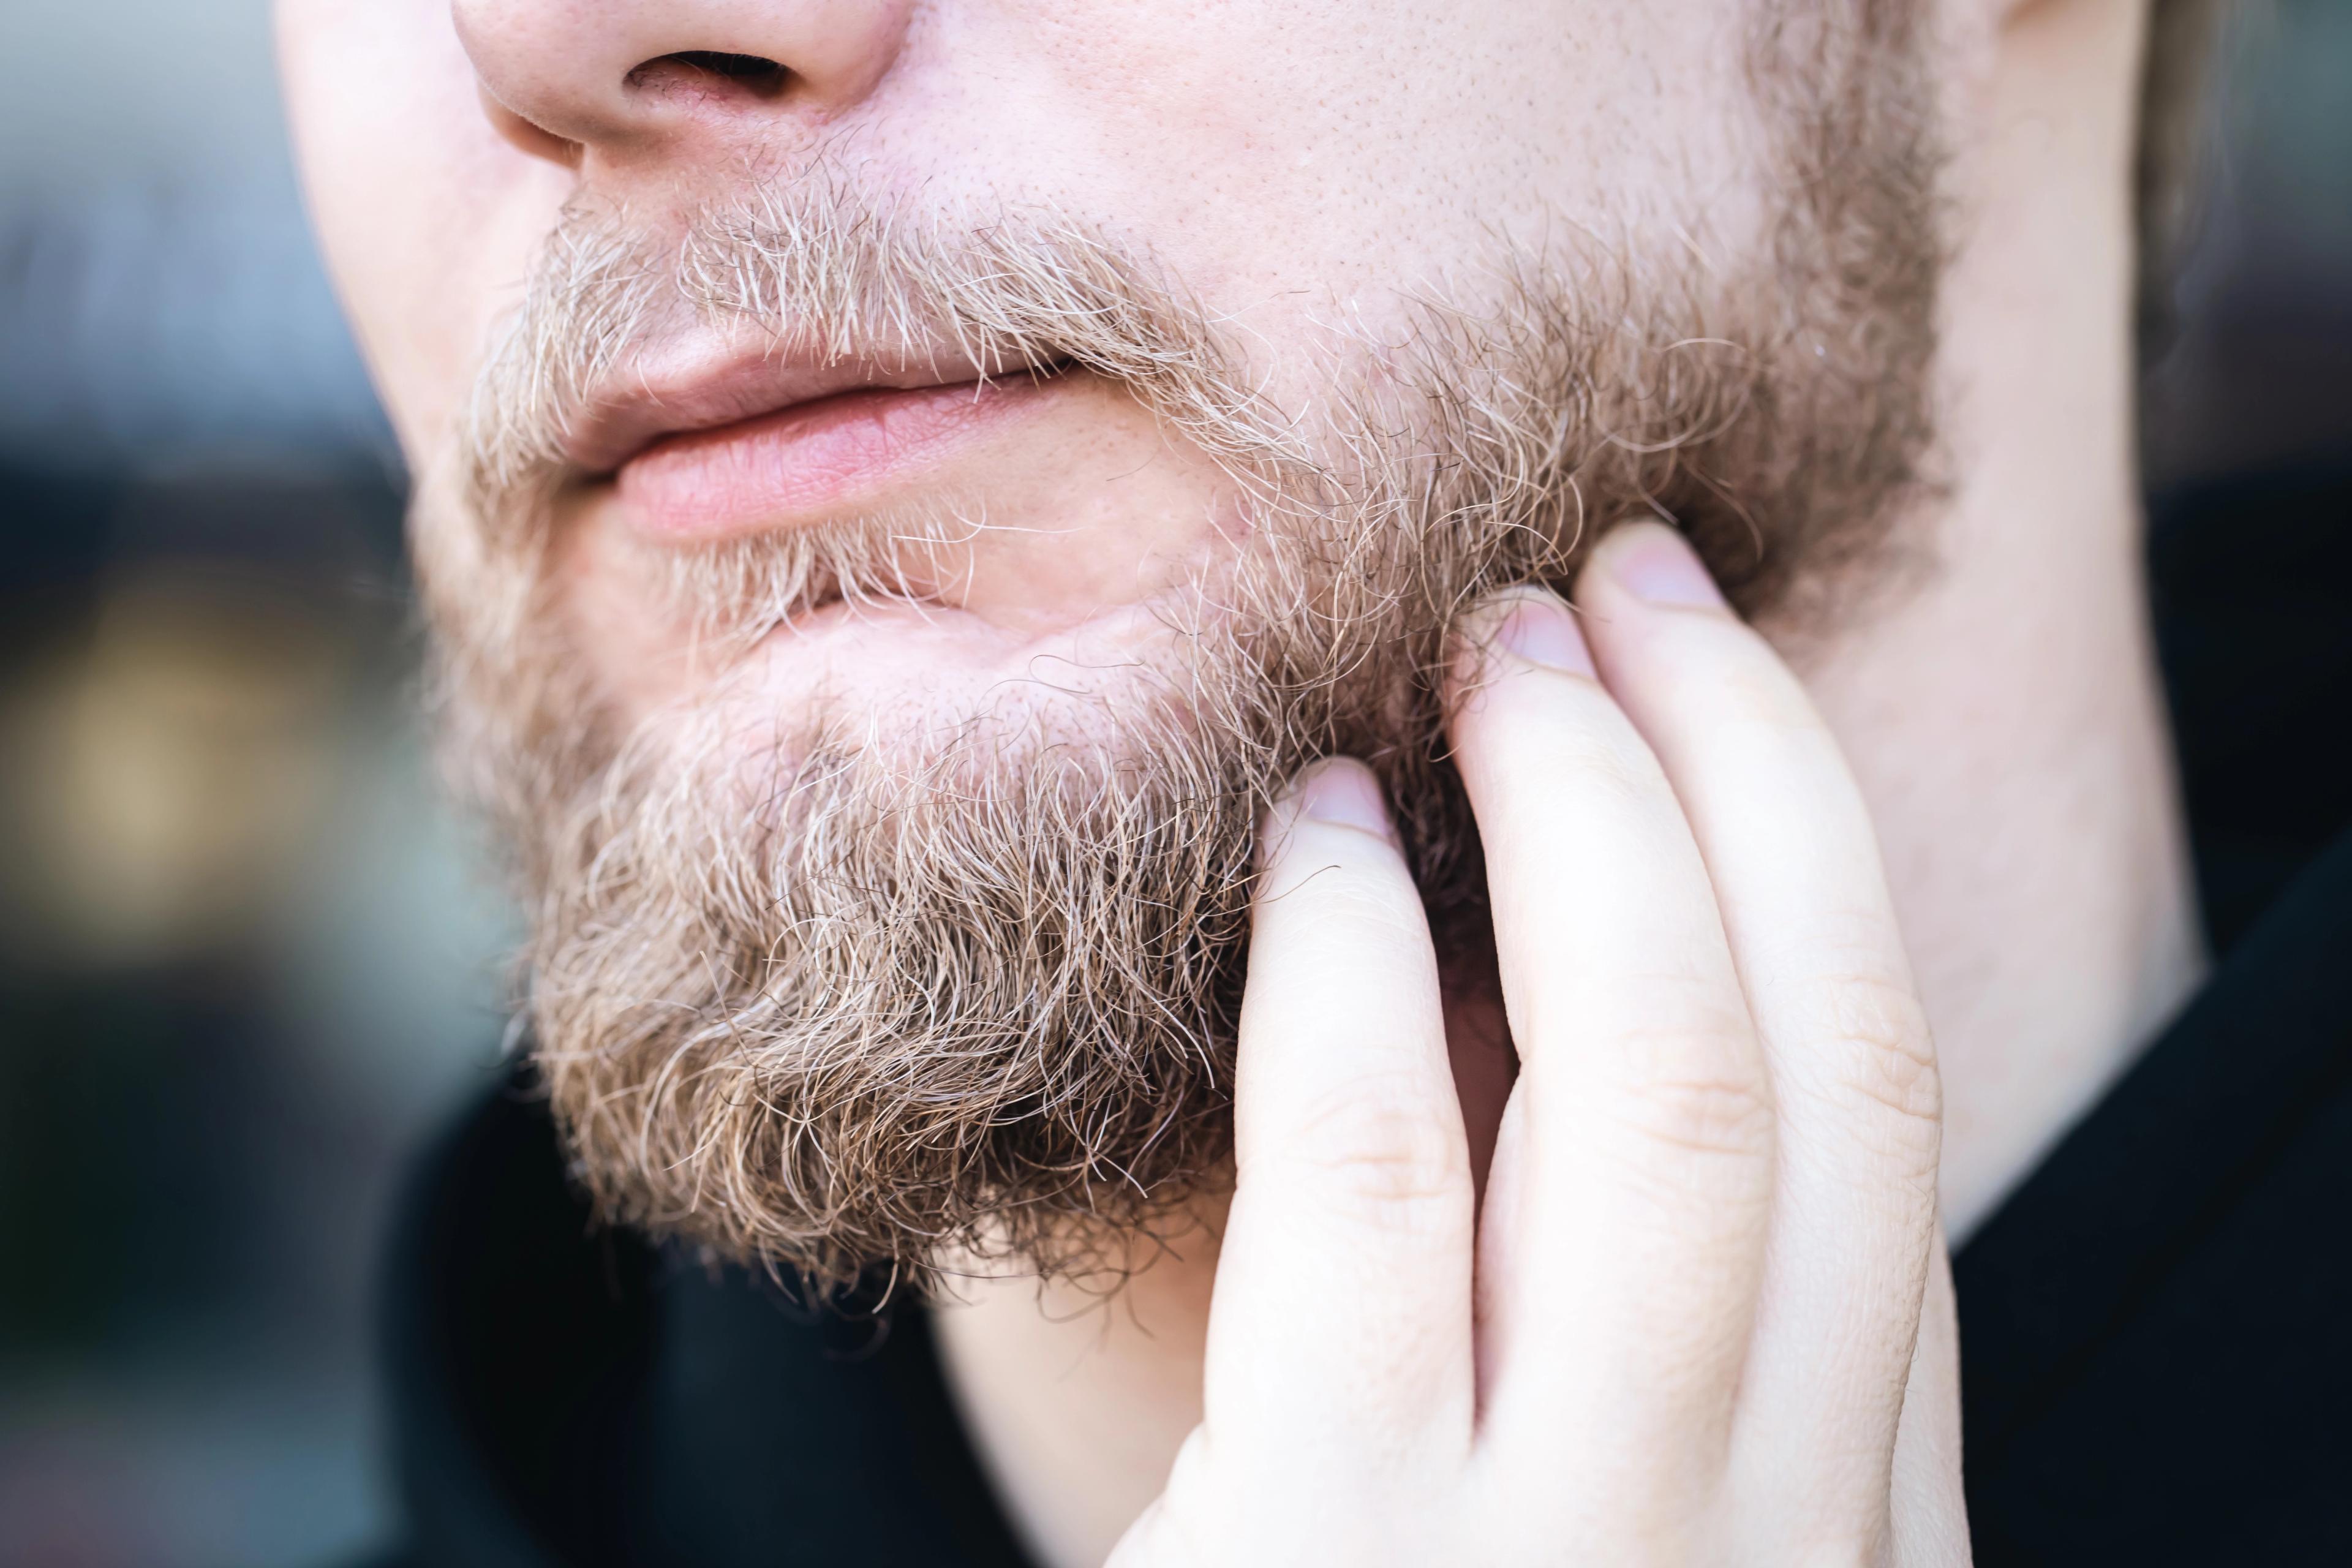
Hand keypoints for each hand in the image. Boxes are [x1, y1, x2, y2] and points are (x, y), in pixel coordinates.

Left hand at [1110, 523, 1967, 1566]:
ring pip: (1679, 1108)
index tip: (1712, 697)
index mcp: (1842, 1546)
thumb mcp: (1582, 1535)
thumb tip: (1551, 1003)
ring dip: (1599, 825)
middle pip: (1829, 1080)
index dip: (1814, 876)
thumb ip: (1630, 1350)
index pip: (1890, 1157)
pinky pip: (1383, 1197)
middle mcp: (1770, 1554)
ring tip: (1499, 644)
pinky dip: (1356, 973)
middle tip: (1623, 589)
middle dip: (1747, 788)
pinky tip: (1317, 832)